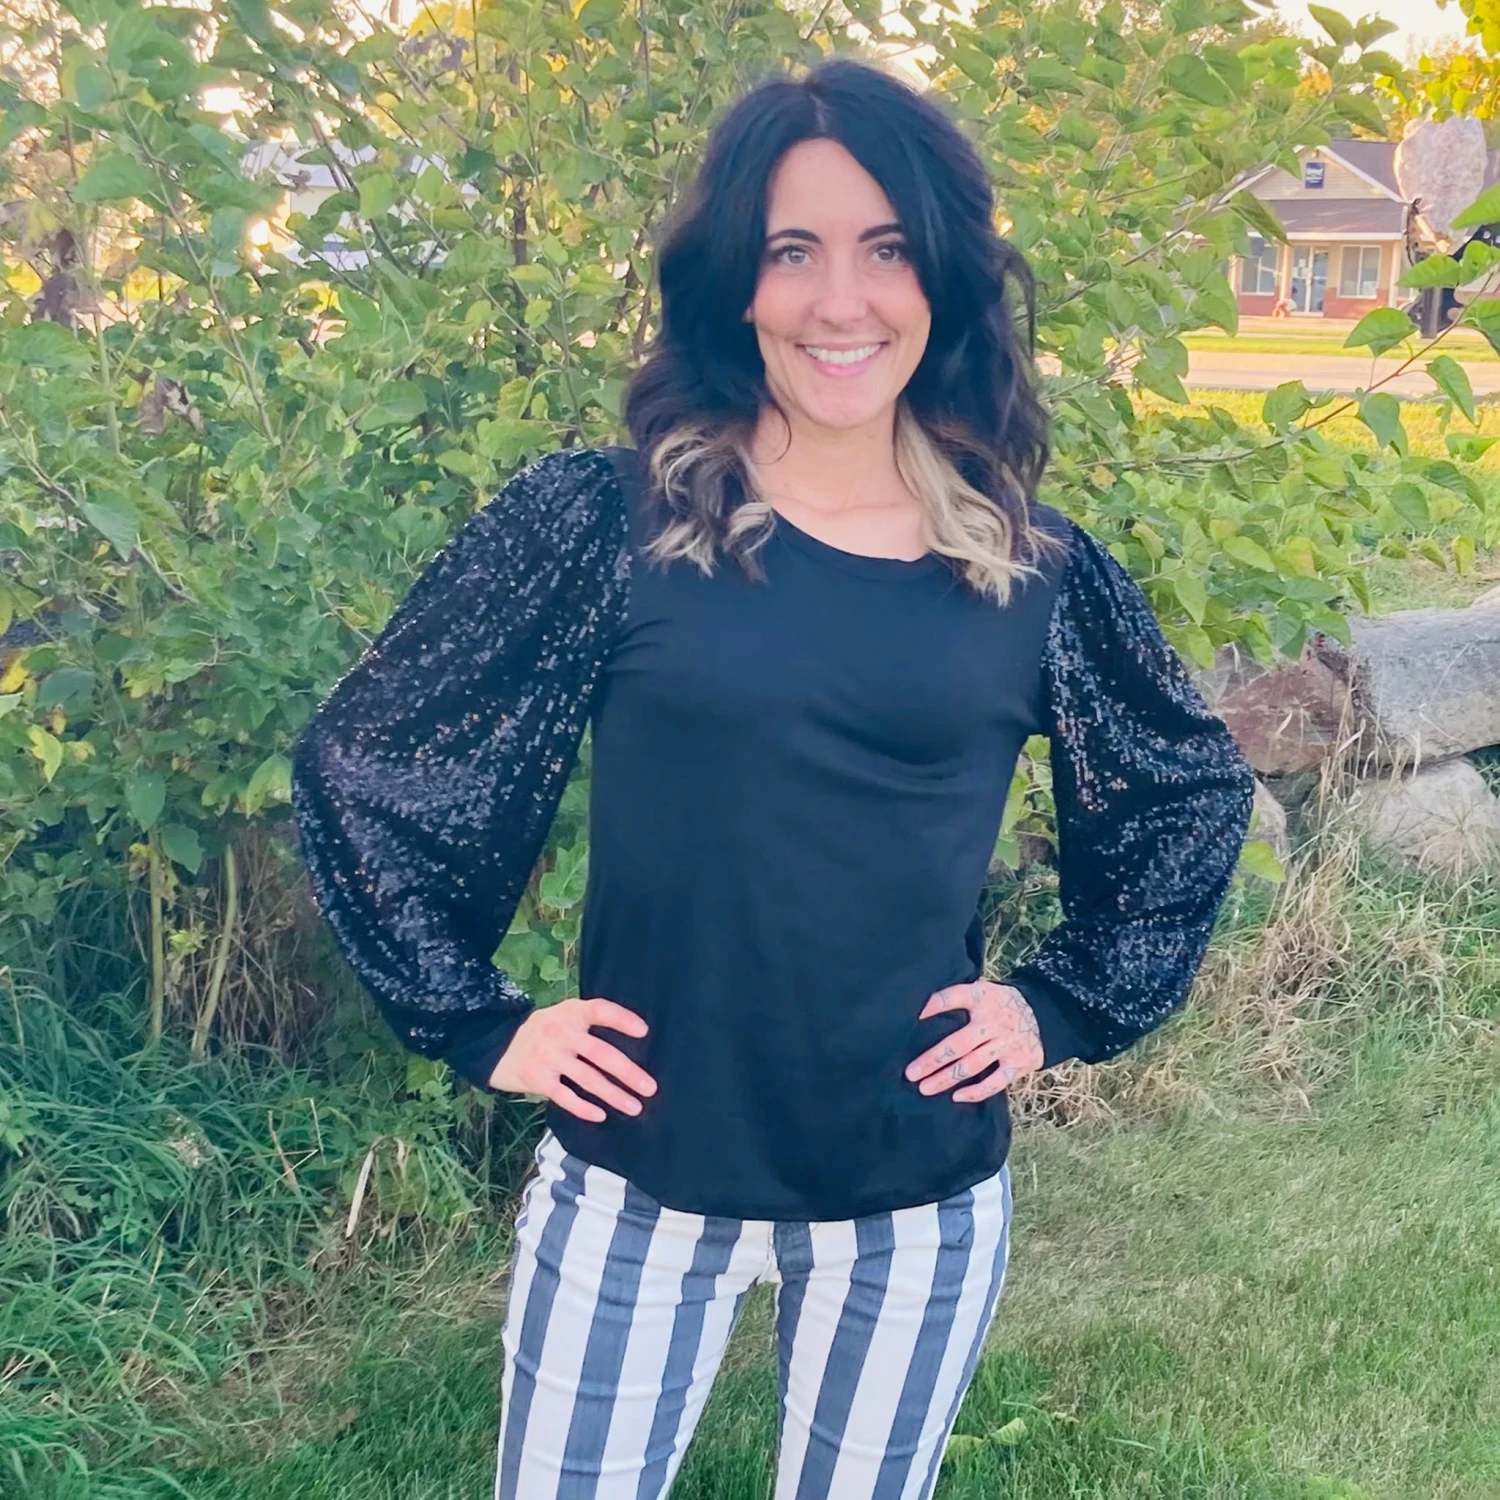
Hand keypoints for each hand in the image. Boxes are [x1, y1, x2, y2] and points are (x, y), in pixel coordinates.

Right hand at [488, 997, 656, 1122]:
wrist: (498, 1047)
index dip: (622, 1019)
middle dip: (628, 1072)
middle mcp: (560, 1032)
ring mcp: (548, 1056)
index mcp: (571, 1012)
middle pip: (600, 1053)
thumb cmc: (545, 1031)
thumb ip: (588, 1021)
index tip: (644, 1031)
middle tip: (650, 1087)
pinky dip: (584, 1108)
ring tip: (635, 1107)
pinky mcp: (538, 1079)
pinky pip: (566, 1097)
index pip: (600, 1011)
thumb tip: (634, 1037)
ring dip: (614, 1095)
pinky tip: (601, 1115)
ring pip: (588, 1079)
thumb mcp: (563, 1015)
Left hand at [905, 980, 1044, 1102]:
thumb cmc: (1000, 1004)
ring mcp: (1007, 1043)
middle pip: (958, 1043)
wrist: (1044, 1014)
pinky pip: (996, 1082)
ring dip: (946, 1078)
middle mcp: (993, 1021)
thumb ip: (958, 999)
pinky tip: (956, 1097)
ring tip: (924, 1088)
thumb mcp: (982, 991)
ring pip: (972, 1065)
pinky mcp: (1018, 1063)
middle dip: (932, 1060)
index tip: (910, 1018)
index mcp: (982, 998)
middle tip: (911, 1073)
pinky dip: (976, 1092)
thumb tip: (919, 1011)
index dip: (931, 1006)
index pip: (953, 998)